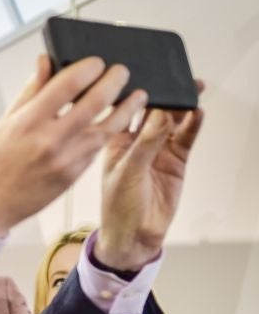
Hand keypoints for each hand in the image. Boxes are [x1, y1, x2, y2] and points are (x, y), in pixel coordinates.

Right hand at [0, 55, 147, 236]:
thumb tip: (47, 60)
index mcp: (28, 121)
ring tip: (138, 96)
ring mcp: (65, 160)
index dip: (88, 68)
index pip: (68, 84)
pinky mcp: (74, 175)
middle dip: (115, 82)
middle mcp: (49, 140)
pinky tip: (118, 120)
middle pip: (95, 102)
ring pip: (107, 128)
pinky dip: (110, 131)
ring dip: (126, 109)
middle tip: (122, 72)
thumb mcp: (6, 121)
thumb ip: (32, 90)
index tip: (97, 62)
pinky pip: (98, 147)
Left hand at [95, 91, 204, 269]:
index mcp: (114, 142)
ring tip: (191, 91)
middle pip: (153, 111)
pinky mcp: (175, 161)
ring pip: (173, 121)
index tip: (146, 77)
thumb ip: (145, 144)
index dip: (135, 93)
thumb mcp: (127, 173)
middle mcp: (136, 143)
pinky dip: (193, 125)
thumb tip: (159, 115)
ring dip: (182, 107)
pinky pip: (186, 138)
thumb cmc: (117, 208)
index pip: (125, 110)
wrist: (134, 236)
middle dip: (164, 95)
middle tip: (177, 79)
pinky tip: (198, 113)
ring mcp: (158, 150)